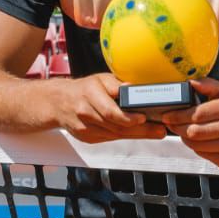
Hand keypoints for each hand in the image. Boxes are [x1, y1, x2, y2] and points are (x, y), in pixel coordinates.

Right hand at [48, 73, 166, 142]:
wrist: (58, 103)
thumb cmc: (83, 89)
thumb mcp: (99, 79)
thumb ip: (116, 84)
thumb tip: (134, 88)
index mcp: (88, 94)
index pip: (110, 110)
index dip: (127, 117)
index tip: (144, 117)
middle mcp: (85, 112)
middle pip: (116, 126)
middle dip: (141, 129)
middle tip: (159, 130)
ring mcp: (85, 127)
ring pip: (115, 134)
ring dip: (136, 134)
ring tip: (155, 132)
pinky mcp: (87, 137)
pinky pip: (109, 138)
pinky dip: (124, 136)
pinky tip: (137, 133)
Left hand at [159, 77, 218, 170]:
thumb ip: (209, 85)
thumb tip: (191, 82)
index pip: (198, 113)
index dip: (179, 115)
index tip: (168, 115)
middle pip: (194, 131)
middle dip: (178, 127)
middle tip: (171, 124)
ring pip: (196, 144)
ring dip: (184, 138)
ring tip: (183, 131)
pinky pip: (203, 154)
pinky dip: (195, 147)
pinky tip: (197, 141)